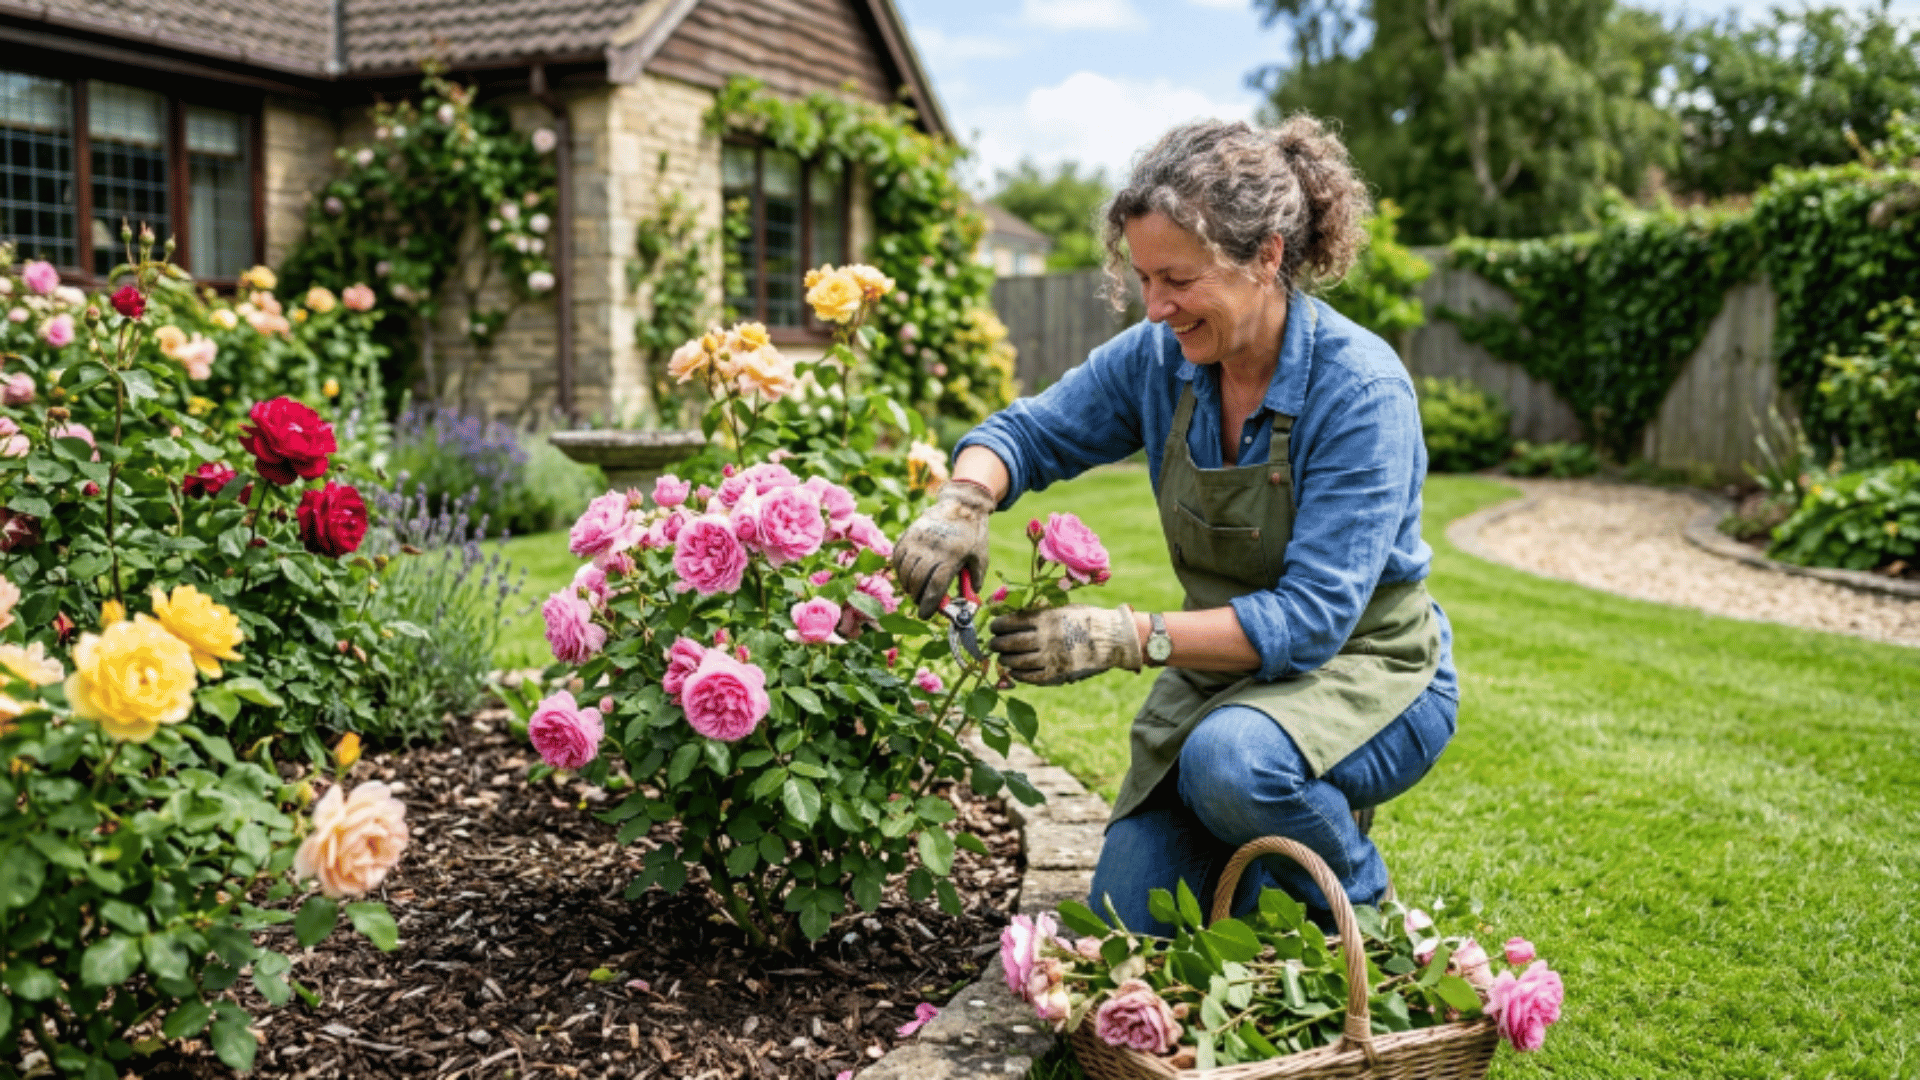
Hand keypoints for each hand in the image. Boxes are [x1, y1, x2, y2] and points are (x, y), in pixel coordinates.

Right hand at [893, 480, 995, 618]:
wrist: (962, 503)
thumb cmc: (973, 534)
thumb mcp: (981, 556)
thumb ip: (975, 579)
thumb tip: (968, 598)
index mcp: (952, 555)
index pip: (935, 586)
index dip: (929, 604)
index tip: (926, 615)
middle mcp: (932, 547)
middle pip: (917, 581)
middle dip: (918, 597)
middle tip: (923, 603)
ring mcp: (918, 539)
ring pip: (905, 571)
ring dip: (908, 586)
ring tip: (915, 591)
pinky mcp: (909, 533)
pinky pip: (898, 557)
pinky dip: (900, 570)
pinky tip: (907, 576)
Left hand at [988, 604, 1141, 685]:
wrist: (1112, 638)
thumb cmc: (1086, 619)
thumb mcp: (1063, 608)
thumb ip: (1040, 612)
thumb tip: (1013, 615)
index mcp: (1047, 618)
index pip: (1012, 622)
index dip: (998, 625)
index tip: (993, 627)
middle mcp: (1047, 637)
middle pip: (1011, 643)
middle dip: (997, 644)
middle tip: (993, 644)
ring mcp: (1052, 657)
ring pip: (1018, 661)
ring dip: (1006, 660)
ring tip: (1003, 658)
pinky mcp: (1058, 673)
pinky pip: (1032, 677)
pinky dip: (1019, 675)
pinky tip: (1014, 672)